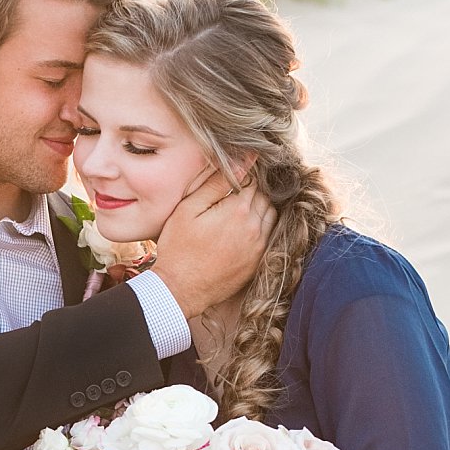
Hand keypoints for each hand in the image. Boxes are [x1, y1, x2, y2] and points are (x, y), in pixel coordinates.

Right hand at [149, 168, 276, 317]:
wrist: (179, 289)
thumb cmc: (178, 249)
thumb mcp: (188, 210)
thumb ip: (216, 184)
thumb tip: (242, 160)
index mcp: (238, 210)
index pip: (251, 180)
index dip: (240, 177)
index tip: (228, 183)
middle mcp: (255, 227)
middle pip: (264, 196)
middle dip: (251, 192)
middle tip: (230, 198)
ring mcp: (259, 246)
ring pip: (271, 215)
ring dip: (259, 209)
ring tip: (236, 213)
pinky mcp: (258, 261)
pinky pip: (270, 236)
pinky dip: (261, 228)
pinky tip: (242, 231)